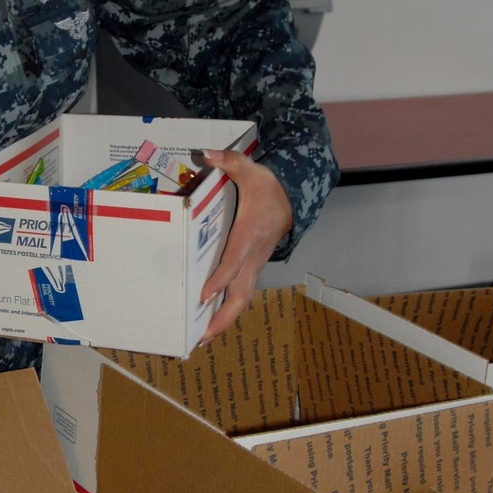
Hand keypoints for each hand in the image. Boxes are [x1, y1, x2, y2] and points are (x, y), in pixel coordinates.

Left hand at [197, 148, 292, 343]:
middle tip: (201, 336)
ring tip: (200, 339)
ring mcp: (254, 266)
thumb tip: (208, 154)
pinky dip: (226, 310)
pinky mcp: (251, 269)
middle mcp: (253, 256)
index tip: (204, 295)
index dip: (220, 278)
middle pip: (241, 293)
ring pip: (241, 299)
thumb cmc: (268, 188)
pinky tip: (209, 322)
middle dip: (223, 317)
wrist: (292, 199)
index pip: (234, 260)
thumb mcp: (251, 170)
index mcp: (250, 235)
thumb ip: (230, 161)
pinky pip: (239, 294)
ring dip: (223, 320)